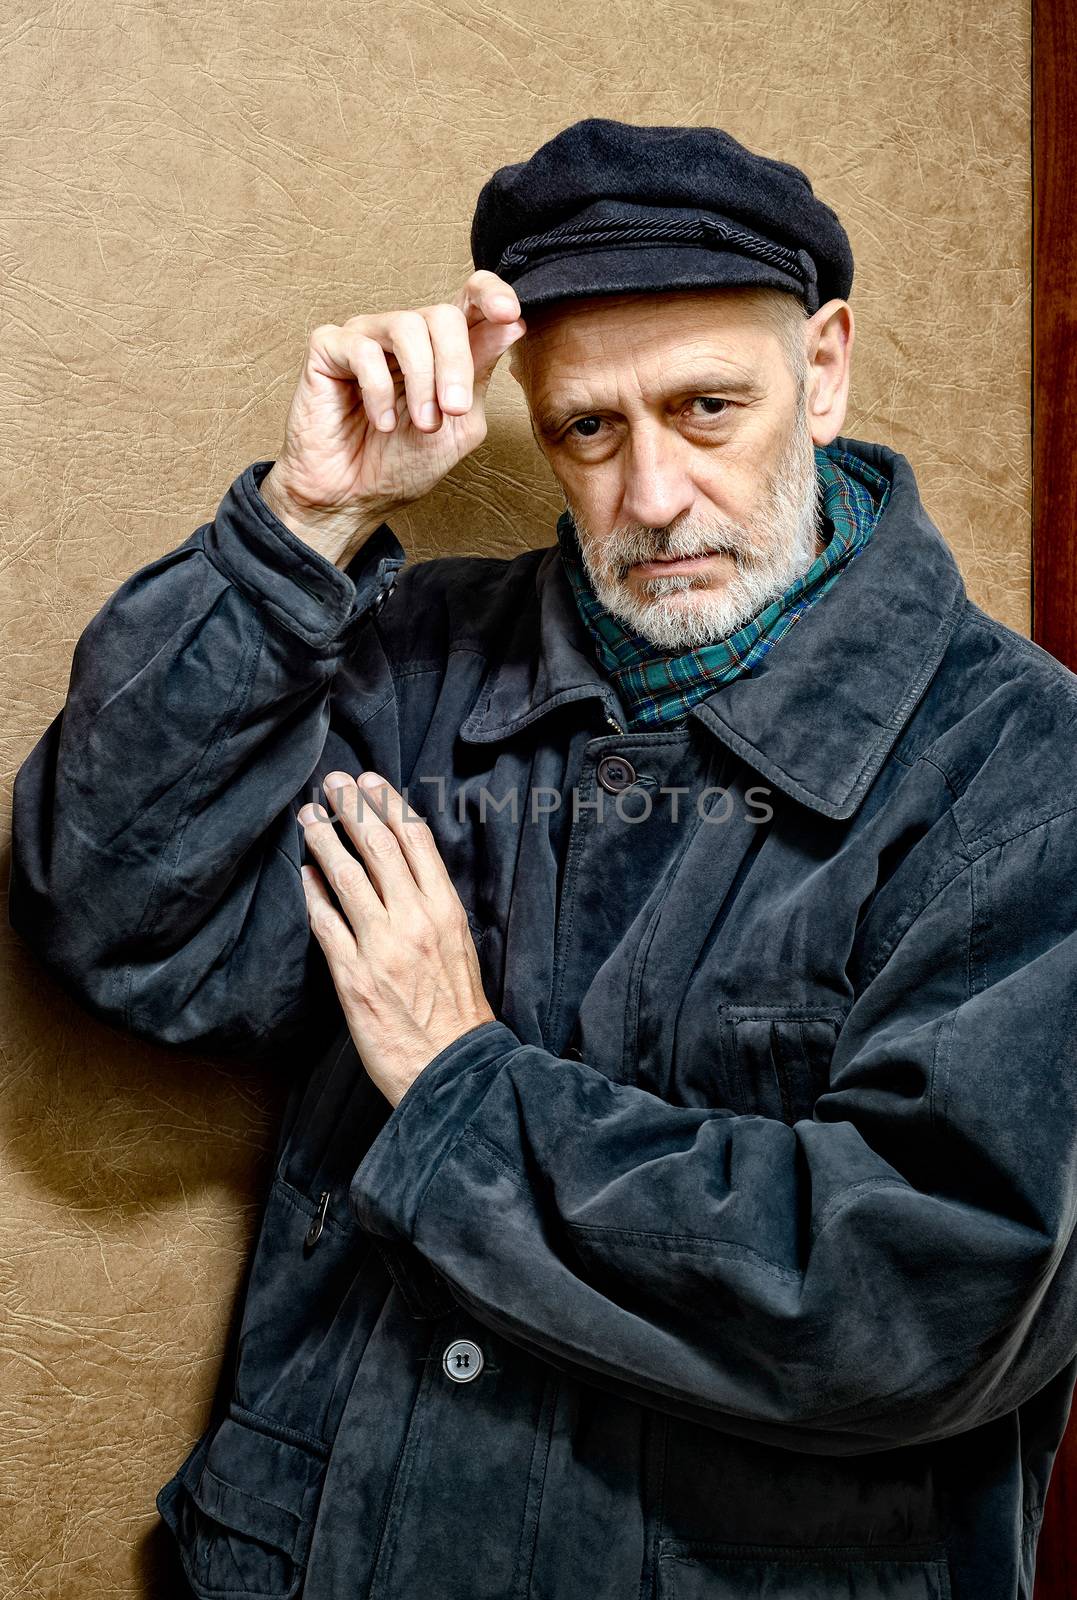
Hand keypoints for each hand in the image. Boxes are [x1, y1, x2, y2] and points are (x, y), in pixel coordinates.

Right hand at [259, 271, 527, 562]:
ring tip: (423, 424)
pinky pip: (362, 350)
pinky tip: (383, 423)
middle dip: (455, 365)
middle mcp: (405, 334)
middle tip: (454, 410)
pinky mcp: (329, 348)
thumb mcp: (459, 424)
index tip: (508, 314)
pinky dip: (378, 391)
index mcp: (442, 348)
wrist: (354, 497)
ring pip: (407, 326)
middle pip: (443, 315)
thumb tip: (512, 323)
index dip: (491, 294)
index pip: (470, 298)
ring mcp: (366, 336)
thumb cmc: (403, 463)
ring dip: (422, 381)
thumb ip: (480, 373)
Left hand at [297, 770, 495, 1106]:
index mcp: (445, 911)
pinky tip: (304, 874)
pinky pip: (326, 923)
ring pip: (347, 877)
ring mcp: (381, 947)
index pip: (416, 841)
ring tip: (308, 818)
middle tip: (333, 782)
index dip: (390, 804)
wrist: (454, 1068)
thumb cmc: (458, 1012)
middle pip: (379, 847)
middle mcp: (414, 921)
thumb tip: (407, 874)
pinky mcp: (354, 977)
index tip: (372, 781)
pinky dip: (313, 893)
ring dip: (324, 840)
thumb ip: (434, 909)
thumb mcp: (460, 947)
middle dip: (353, 807)